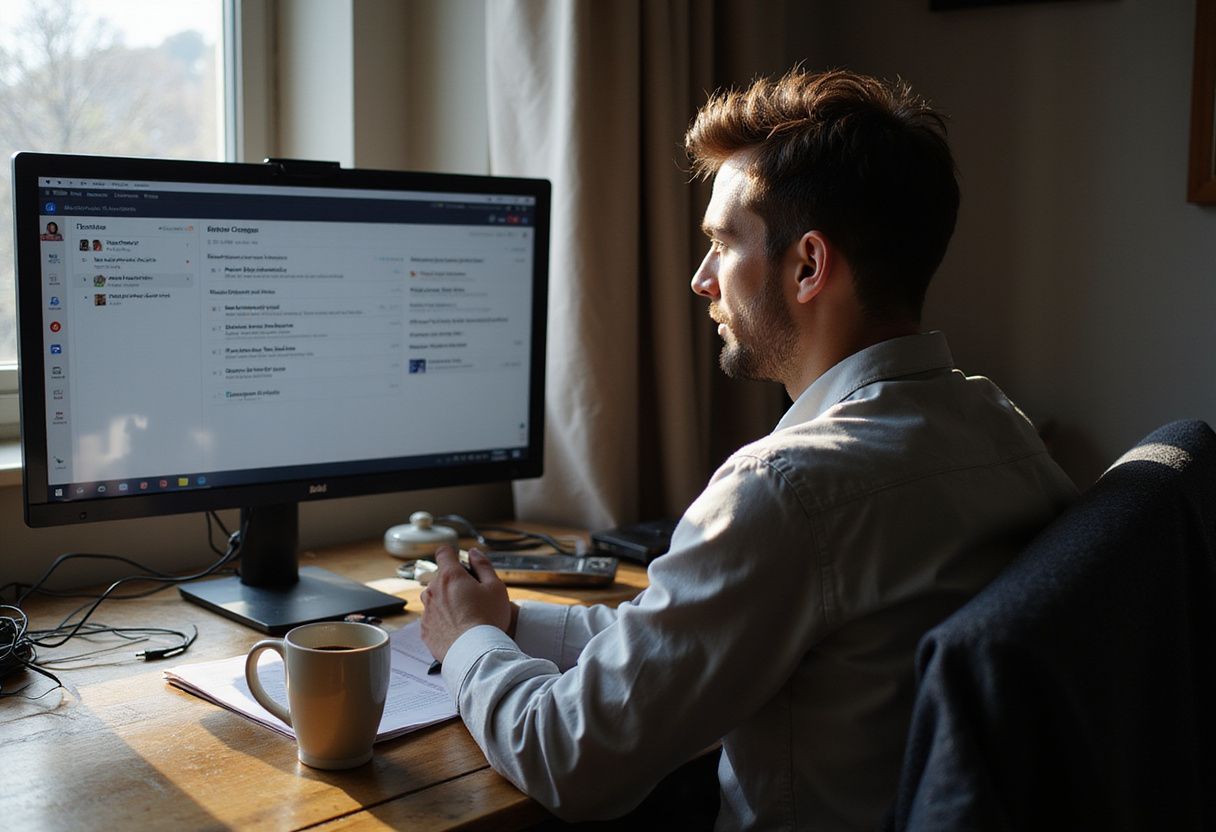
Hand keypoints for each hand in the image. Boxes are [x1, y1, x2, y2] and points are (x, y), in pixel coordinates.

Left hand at [419, 546, 516, 661]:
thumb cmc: (487, 619)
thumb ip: (483, 565)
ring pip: (435, 598)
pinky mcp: (425, 630)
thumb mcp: (495, 587)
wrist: (475, 653)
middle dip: (453, 583)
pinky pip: (432, 618)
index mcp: (450, 576)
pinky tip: (457, 629)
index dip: (452, 554)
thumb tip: (473, 553)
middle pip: (441, 578)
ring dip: (446, 601)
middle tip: (472, 596)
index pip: (444, 553)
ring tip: (465, 616)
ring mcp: (426, 611)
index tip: (459, 560)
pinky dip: (442, 620)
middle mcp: (433, 590)